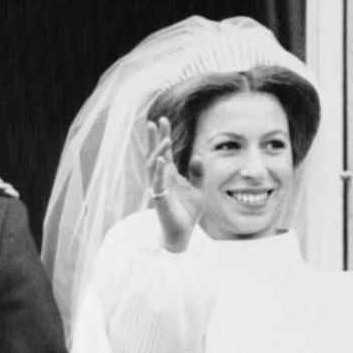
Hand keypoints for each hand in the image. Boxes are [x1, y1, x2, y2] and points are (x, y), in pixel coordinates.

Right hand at [146, 116, 203, 251]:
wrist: (183, 232)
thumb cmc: (188, 212)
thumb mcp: (198, 189)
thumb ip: (198, 173)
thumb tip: (197, 156)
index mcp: (170, 174)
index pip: (165, 151)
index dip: (163, 136)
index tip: (162, 120)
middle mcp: (161, 178)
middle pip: (155, 154)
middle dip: (154, 138)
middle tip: (154, 121)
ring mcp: (159, 188)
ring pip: (154, 166)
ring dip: (158, 152)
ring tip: (164, 139)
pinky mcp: (160, 199)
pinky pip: (158, 182)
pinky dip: (159, 171)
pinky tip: (162, 159)